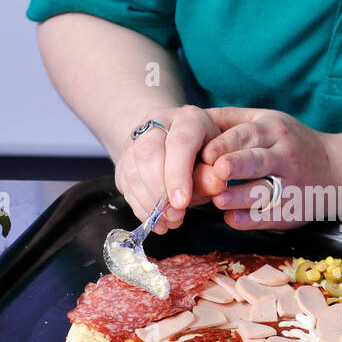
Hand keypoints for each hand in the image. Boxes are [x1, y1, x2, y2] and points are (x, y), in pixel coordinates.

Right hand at [114, 105, 221, 228]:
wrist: (177, 143)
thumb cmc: (204, 153)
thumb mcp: (217, 161)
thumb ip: (214, 174)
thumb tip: (215, 185)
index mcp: (187, 119)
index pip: (179, 143)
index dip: (178, 175)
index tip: (182, 203)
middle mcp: (157, 123)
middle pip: (148, 153)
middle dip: (160, 191)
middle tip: (175, 216)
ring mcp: (136, 140)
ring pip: (132, 171)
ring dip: (149, 203)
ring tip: (169, 222)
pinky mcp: (123, 160)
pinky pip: (125, 185)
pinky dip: (140, 207)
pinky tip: (156, 221)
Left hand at [198, 107, 341, 229]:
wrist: (337, 169)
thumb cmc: (291, 142)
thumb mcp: (267, 120)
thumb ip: (230, 119)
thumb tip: (187, 114)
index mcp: (275, 131)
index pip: (248, 135)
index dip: (226, 144)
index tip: (206, 153)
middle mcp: (285, 156)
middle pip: (258, 161)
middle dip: (236, 165)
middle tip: (216, 171)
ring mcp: (291, 185)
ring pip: (264, 191)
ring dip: (240, 197)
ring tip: (219, 200)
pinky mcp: (292, 211)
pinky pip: (270, 216)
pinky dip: (250, 219)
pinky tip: (231, 219)